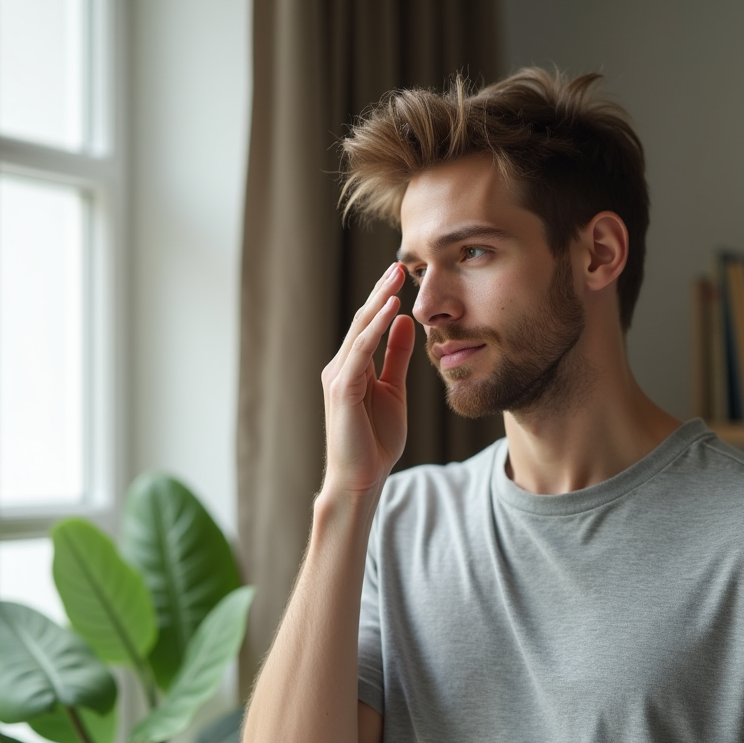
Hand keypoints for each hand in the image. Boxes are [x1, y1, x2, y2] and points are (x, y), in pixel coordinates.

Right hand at [320, 262, 415, 495]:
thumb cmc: (375, 441)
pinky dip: (375, 328)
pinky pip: (360, 351)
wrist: (361, 478)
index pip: (369, 324)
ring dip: (379, 301)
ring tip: (396, 277)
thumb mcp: (394, 391)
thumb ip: (396, 357)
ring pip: (360, 330)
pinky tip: (390, 310)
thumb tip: (404, 322)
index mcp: (353, 367)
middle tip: (401, 264)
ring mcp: (339, 376)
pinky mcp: (342, 389)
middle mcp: (341, 366)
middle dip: (381, 291)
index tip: (403, 275)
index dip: (384, 298)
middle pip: (363, 320)